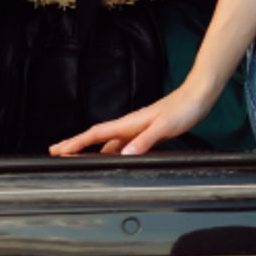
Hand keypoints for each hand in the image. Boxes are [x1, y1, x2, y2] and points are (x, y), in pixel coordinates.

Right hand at [49, 80, 215, 156]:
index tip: (59, 149)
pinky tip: (114, 158)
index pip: (96, 133)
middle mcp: (130, 125)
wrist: (198, 96)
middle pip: (97, 137)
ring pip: (109, 141)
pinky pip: (123, 143)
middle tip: (57, 153)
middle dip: (76, 144)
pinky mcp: (147, 131)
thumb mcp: (164, 126)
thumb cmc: (183, 109)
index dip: (76, 142)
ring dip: (92, 149)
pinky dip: (112, 151)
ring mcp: (138, 128)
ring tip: (78, 159)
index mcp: (130, 123)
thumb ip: (145, 140)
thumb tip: (125, 155)